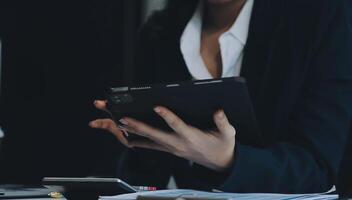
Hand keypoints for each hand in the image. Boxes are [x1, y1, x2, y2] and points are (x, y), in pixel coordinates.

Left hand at [90, 100, 235, 171]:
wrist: (220, 163)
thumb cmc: (222, 146)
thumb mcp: (228, 134)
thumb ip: (223, 122)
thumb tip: (219, 110)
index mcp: (191, 137)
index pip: (177, 126)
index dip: (167, 116)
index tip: (157, 106)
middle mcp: (177, 144)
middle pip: (154, 135)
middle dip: (137, 126)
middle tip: (122, 118)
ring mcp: (171, 148)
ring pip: (147, 141)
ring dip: (131, 133)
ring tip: (115, 124)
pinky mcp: (169, 149)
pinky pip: (149, 146)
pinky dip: (136, 141)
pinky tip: (125, 136)